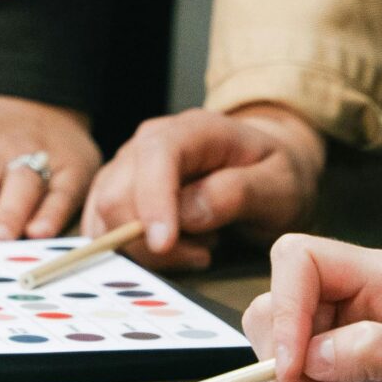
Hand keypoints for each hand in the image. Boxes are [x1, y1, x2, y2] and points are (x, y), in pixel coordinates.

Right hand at [81, 103, 324, 270]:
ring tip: (199, 245)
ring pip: (105, 217)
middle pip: (118, 193)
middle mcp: (148, 142)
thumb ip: (236, 193)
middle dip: (151, 239)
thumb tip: (188, 214)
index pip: (156, 156)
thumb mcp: (278, 185)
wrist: (266, 167)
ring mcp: (128, 167)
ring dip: (146, 249)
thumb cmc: (275, 173)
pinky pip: (103, 228)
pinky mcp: (118, 192)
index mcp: (191, 130)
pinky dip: (134, 251)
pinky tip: (176, 250)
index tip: (164, 244)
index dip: (153, 201)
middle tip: (205, 250)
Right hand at [243, 234, 381, 381]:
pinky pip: (288, 368)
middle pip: (280, 300)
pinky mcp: (336, 361)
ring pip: (277, 337)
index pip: (302, 260)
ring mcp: (344, 327)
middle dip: (285, 357)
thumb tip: (315, 352)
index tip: (293, 365)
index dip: (285, 307)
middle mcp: (358, 293)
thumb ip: (377, 354)